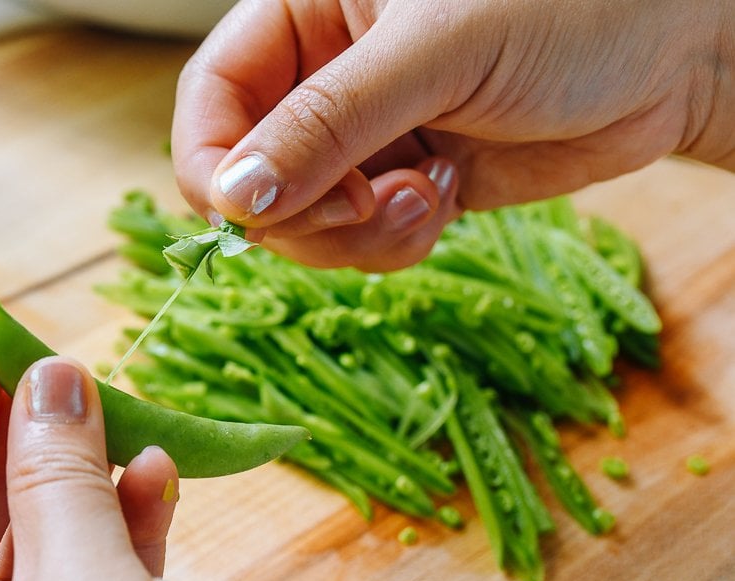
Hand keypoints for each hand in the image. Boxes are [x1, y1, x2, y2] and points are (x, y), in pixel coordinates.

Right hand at [173, 0, 734, 271]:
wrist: (682, 51)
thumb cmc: (571, 5)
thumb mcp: (435, 51)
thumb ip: (326, 124)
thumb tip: (232, 200)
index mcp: (306, 13)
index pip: (211, 98)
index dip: (214, 163)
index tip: (247, 211)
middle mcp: (325, 77)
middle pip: (248, 176)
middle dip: (300, 211)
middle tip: (365, 205)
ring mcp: (365, 137)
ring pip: (302, 222)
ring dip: (354, 236)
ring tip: (427, 197)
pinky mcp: (406, 185)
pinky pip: (361, 242)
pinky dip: (393, 244)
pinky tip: (446, 199)